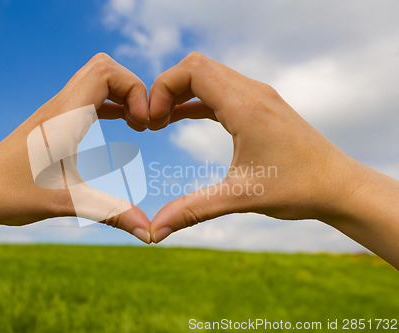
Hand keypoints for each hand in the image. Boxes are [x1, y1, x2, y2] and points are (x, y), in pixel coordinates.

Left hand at [0, 53, 151, 241]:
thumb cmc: (13, 195)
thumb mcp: (68, 203)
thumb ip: (112, 213)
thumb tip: (149, 233)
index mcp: (64, 118)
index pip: (105, 72)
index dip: (134, 89)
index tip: (143, 124)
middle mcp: (60, 107)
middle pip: (103, 67)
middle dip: (132, 88)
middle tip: (143, 123)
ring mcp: (56, 112)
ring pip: (95, 78)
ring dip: (122, 94)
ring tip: (136, 124)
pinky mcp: (54, 121)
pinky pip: (89, 96)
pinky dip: (111, 103)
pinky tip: (121, 125)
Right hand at [147, 53, 398, 269]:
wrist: (340, 186)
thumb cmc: (298, 189)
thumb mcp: (240, 198)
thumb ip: (192, 210)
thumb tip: (153, 231)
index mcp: (246, 107)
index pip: (193, 70)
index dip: (163, 88)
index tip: (153, 121)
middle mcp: (253, 93)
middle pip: (196, 66)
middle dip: (167, 88)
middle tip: (153, 122)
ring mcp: (259, 97)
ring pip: (208, 75)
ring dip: (181, 93)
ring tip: (162, 121)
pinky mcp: (261, 106)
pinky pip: (220, 91)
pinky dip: (196, 100)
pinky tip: (182, 119)